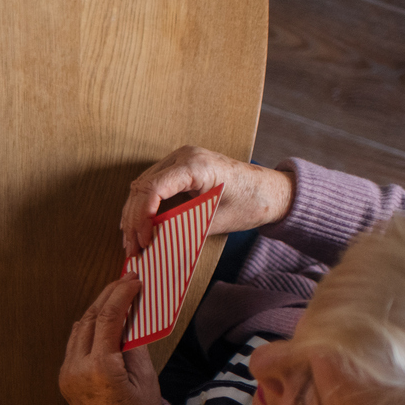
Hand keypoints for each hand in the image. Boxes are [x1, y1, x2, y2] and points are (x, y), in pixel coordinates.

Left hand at [58, 275, 163, 404]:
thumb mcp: (146, 380)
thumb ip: (136, 345)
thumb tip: (131, 316)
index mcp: (100, 368)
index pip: (109, 318)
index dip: (122, 294)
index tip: (134, 279)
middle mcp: (77, 368)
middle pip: (90, 318)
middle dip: (108, 295)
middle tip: (125, 279)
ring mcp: (67, 373)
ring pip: (79, 328)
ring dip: (97, 307)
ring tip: (116, 293)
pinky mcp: (64, 377)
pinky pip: (74, 343)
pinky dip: (89, 325)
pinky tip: (103, 317)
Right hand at [120, 146, 294, 257]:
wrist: (272, 190)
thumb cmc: (251, 202)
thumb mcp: (216, 220)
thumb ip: (183, 228)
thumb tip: (153, 244)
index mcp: (196, 165)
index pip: (153, 188)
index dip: (142, 217)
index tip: (143, 241)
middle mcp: (184, 156)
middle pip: (142, 187)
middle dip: (133, 220)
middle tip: (132, 248)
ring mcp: (179, 159)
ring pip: (141, 187)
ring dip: (133, 215)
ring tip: (132, 243)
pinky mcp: (179, 168)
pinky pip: (151, 186)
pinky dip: (142, 208)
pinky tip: (139, 228)